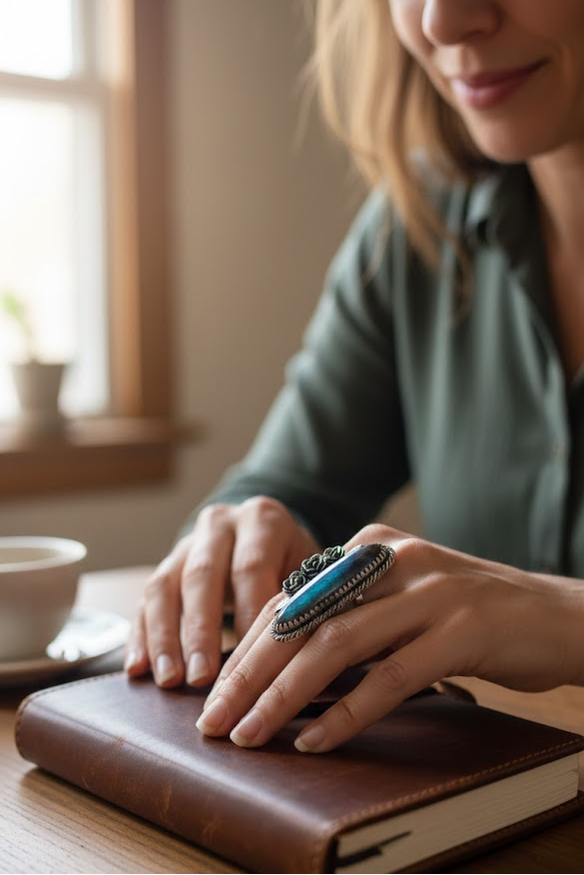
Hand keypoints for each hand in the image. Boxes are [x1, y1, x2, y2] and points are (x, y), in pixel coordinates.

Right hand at [124, 496, 319, 687]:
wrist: (266, 531)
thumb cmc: (297, 562)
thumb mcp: (312, 568)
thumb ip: (309, 601)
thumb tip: (312, 662)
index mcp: (262, 520)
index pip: (251, 567)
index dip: (248, 615)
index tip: (252, 662)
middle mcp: (220, 524)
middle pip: (202, 575)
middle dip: (200, 631)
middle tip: (201, 678)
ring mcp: (187, 543)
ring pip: (165, 586)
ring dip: (164, 637)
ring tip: (169, 680)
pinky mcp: (165, 565)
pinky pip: (144, 600)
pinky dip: (140, 636)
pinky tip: (138, 669)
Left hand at [194, 523, 583, 751]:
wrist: (552, 614)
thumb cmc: (468, 613)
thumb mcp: (401, 600)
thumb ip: (351, 614)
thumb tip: (282, 665)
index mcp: (370, 548)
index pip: (289, 597)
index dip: (246, 646)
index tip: (217, 690)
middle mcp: (393, 561)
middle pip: (301, 618)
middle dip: (249, 673)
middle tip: (215, 719)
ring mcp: (428, 593)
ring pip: (336, 645)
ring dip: (284, 696)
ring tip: (250, 734)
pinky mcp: (461, 631)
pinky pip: (389, 677)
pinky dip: (347, 712)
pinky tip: (316, 741)